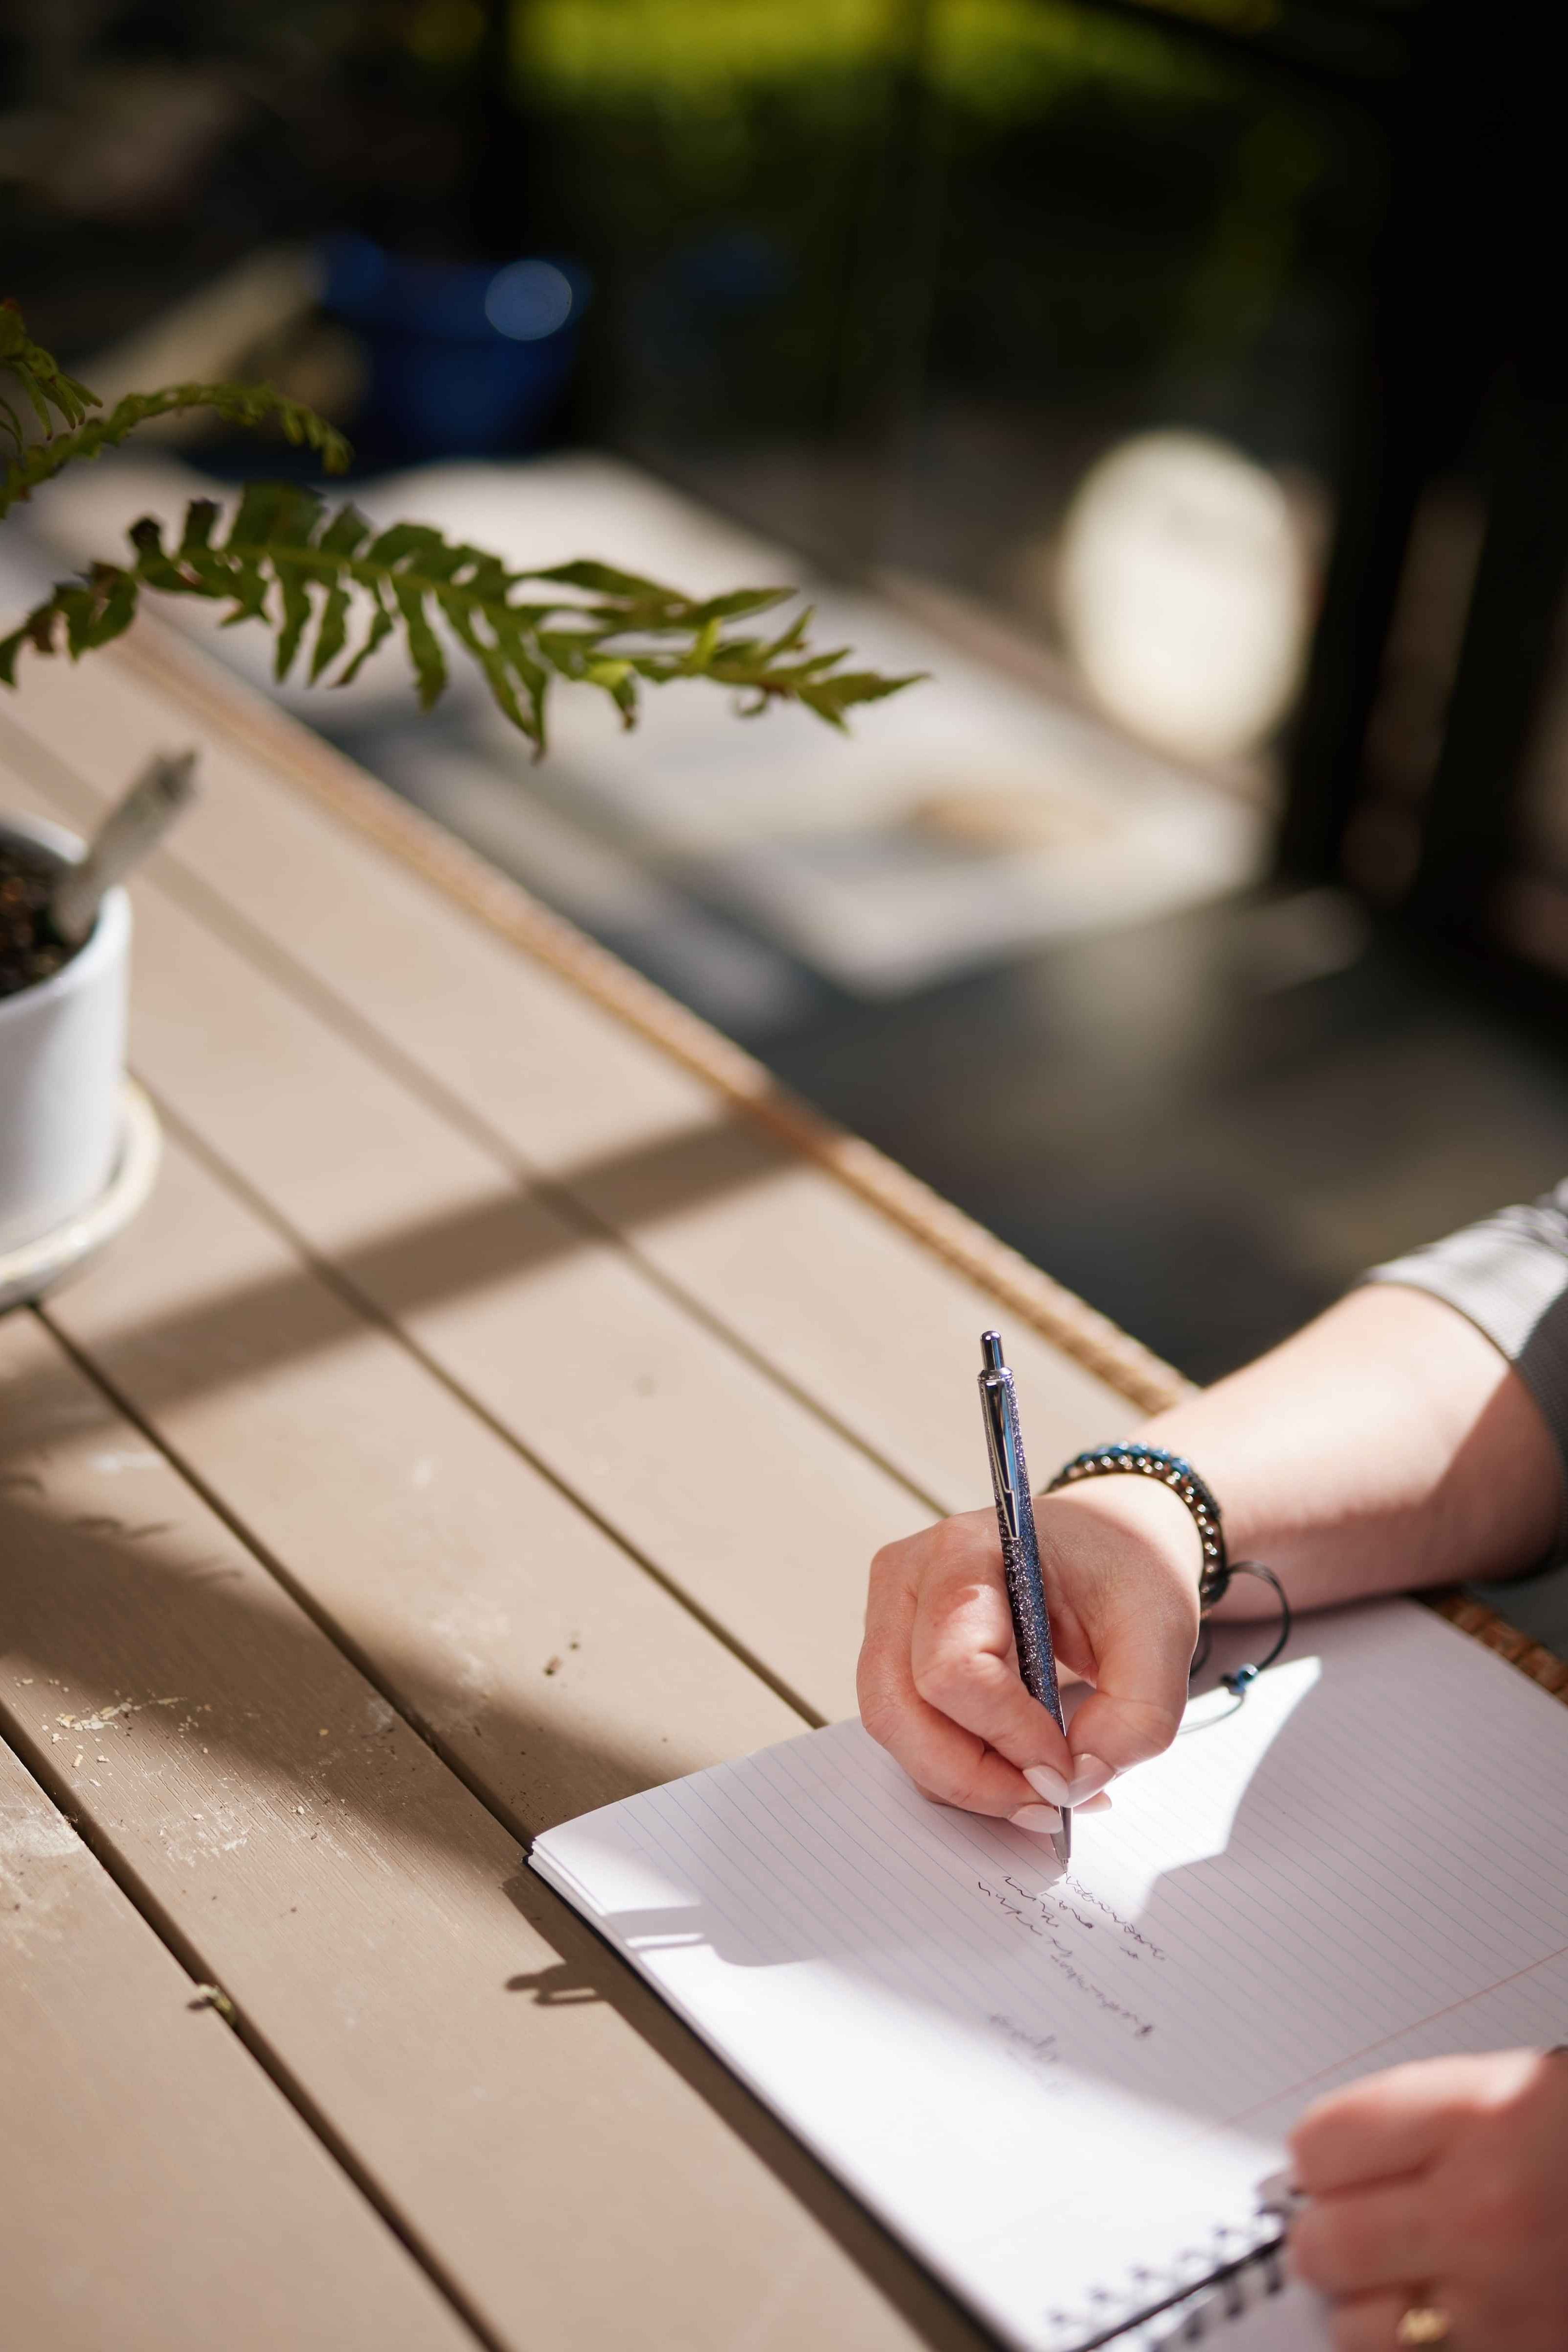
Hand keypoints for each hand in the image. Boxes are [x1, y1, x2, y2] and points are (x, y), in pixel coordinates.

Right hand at [856, 1477, 1203, 1834]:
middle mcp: (908, 1578)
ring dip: (965, 1781)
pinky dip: (959, 1770)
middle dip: (974, 1778)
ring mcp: (890, 1616)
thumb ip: (1137, 1717)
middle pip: (898, 1709)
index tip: (1067, 1769)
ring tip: (1043, 1792)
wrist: (1106, 1538)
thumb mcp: (1162, 1631)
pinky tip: (1019, 1772)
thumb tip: (1074, 1785)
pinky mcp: (896, 1654)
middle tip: (1049, 1805)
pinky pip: (908, 1732)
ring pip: (894, 1731)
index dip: (1007, 1736)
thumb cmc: (1126, 1567)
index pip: (953, 1668)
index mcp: (965, 1550)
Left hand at [1289, 2049, 1567, 2349]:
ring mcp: (1506, 2307)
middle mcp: (1486, 2217)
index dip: (1319, 2159)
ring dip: (1370, 2304)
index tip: (1333, 2165)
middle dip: (1327, 2234)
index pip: (1320, 2149)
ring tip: (1410, 2276)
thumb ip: (1406, 2125)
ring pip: (1359, 2328)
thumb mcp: (1505, 2090)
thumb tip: (1315, 2172)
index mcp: (1480, 2121)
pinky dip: (1420, 2349)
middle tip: (1354, 2224)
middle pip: (1324, 2245)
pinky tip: (1451, 2315)